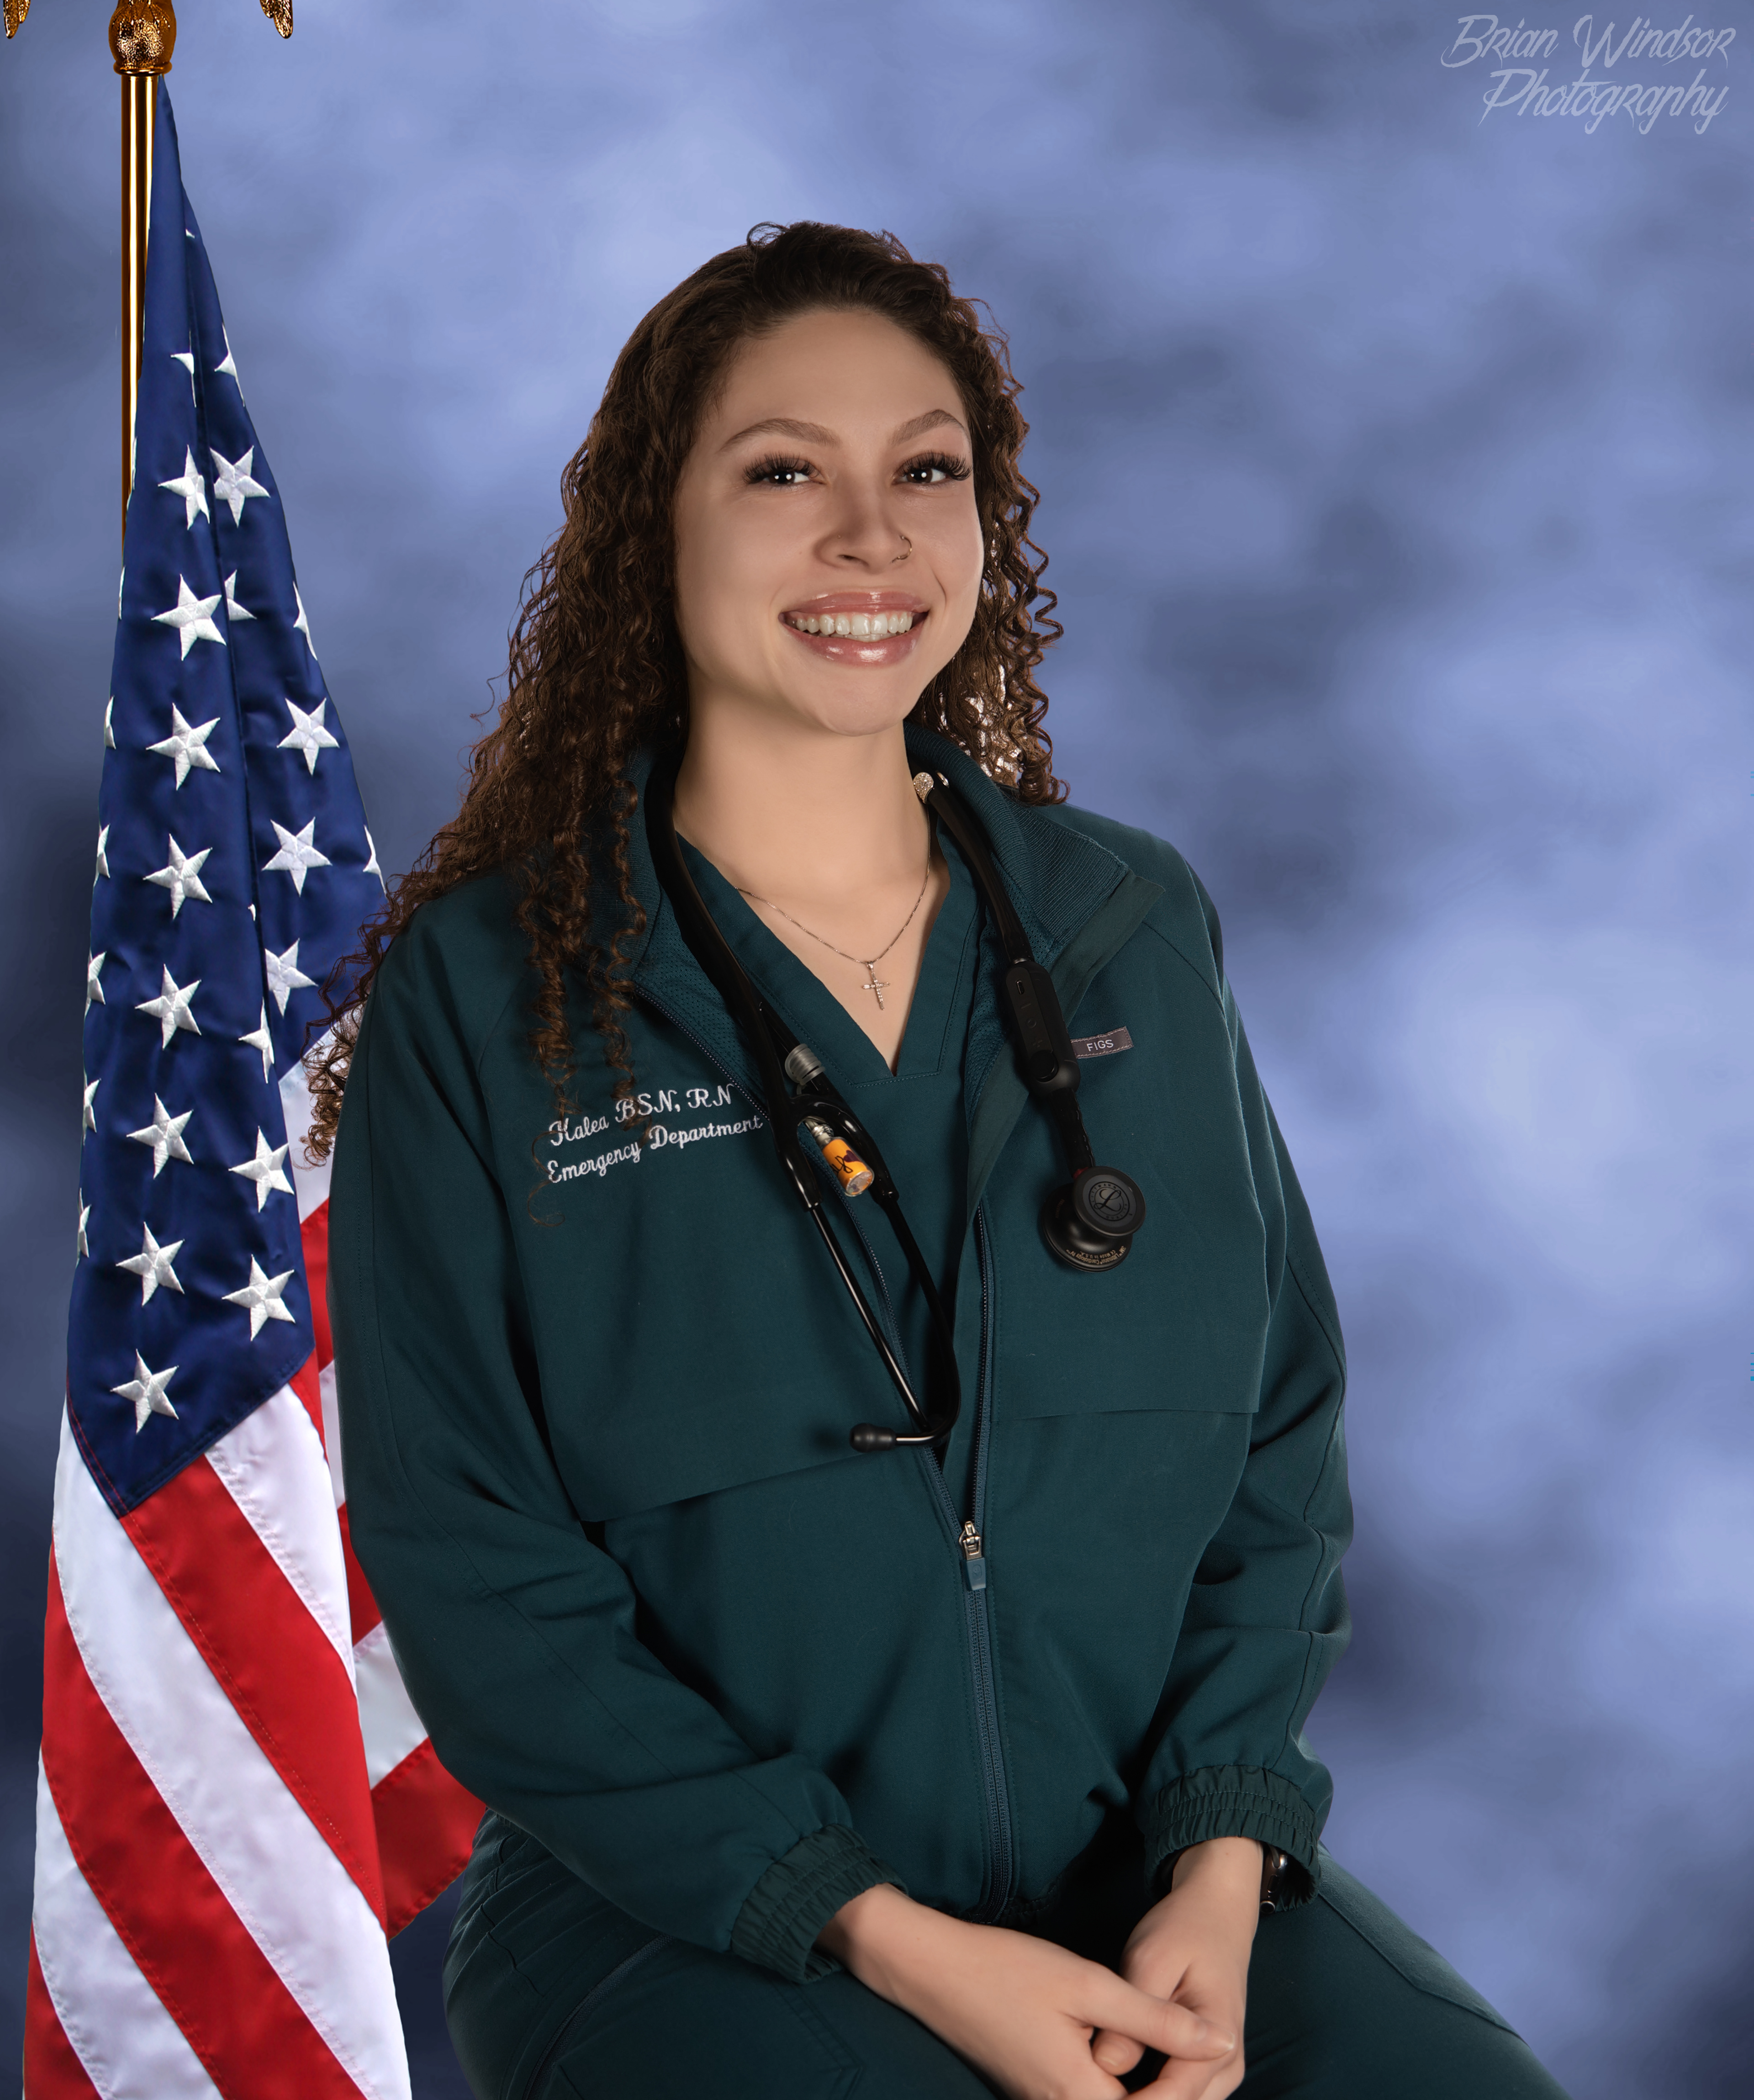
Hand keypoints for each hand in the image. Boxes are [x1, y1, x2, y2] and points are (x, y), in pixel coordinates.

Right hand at [817, 1883, 1235, 2099]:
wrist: (932, 1970)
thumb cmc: (1008, 1969)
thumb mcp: (1090, 1984)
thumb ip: (1156, 2020)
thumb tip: (1220, 2043)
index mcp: (1079, 2095)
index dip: (1189, 2085)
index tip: (1211, 2046)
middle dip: (1166, 2085)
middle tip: (1193, 2039)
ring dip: (1142, 2082)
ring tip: (1168, 2039)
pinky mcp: (1033, 2086)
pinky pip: (1085, 2094)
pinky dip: (1113, 2076)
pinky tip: (1125, 2040)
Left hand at [1089, 1838, 1260, 2099]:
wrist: (1216, 1913)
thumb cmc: (1183, 1930)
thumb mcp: (1151, 1961)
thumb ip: (1133, 2016)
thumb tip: (1105, 2066)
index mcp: (1219, 2040)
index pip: (1175, 2096)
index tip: (1090, 2092)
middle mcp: (1227, 2065)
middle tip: (1086, 2087)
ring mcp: (1222, 2069)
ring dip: (1141, 2098)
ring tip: (1096, 2084)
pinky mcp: (1210, 2066)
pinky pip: (1181, 2094)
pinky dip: (1151, 2092)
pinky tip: (1116, 2083)